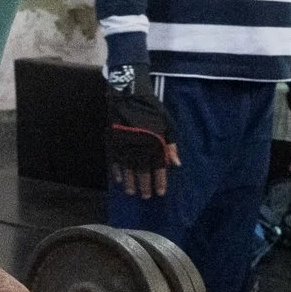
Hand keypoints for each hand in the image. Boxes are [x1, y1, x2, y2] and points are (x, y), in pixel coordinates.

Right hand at [107, 81, 179, 198]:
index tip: (160, 193)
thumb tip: (176, 164)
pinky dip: (117, 172)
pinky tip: (119, 180)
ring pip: (128, 170)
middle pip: (142, 172)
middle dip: (144, 185)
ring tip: (131, 192)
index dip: (160, 182)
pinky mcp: (113, 142)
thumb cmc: (152, 109)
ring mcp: (125, 146)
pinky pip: (115, 161)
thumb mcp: (167, 124)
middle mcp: (140, 148)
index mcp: (155, 144)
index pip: (159, 168)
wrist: (129, 95)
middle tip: (145, 196)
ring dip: (130, 182)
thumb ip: (171, 146)